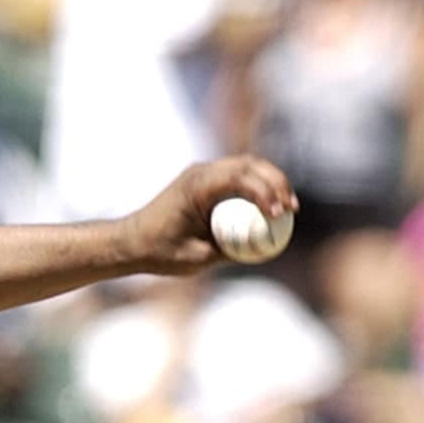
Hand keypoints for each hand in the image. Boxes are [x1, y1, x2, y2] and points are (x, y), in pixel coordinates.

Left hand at [120, 157, 296, 279]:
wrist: (131, 242)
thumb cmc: (159, 251)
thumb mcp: (197, 257)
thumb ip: (229, 250)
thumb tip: (264, 247)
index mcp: (195, 186)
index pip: (240, 177)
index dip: (265, 192)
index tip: (279, 214)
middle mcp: (200, 172)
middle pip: (249, 164)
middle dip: (276, 182)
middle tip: (292, 209)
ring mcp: (203, 173)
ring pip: (247, 166)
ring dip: (271, 181)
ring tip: (288, 207)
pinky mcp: (206, 181)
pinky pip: (238, 177)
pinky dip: (258, 186)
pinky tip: (270, 206)